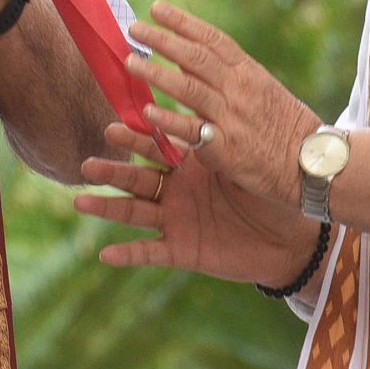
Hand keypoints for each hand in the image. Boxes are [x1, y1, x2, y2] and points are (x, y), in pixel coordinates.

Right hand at [75, 123, 319, 287]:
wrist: (290, 237)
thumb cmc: (270, 192)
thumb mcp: (242, 163)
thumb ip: (218, 144)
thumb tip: (199, 113)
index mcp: (189, 164)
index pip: (156, 148)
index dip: (134, 140)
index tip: (111, 128)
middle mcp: (176, 190)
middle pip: (137, 179)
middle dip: (112, 172)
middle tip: (87, 164)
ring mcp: (176, 220)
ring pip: (135, 212)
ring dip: (108, 208)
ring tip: (79, 202)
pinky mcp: (182, 250)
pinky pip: (151, 253)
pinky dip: (129, 254)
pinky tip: (105, 255)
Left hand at [127, 0, 320, 205]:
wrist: (312, 165)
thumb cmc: (287, 128)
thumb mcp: (264, 91)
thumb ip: (233, 77)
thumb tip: (199, 57)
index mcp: (248, 73)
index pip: (212, 40)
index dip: (183, 22)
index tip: (157, 7)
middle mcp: (238, 89)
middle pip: (195, 57)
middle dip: (163, 40)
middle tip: (134, 29)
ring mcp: (231, 117)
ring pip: (188, 88)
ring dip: (157, 73)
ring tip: (130, 62)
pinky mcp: (225, 148)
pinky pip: (191, 131)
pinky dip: (168, 120)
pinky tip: (146, 112)